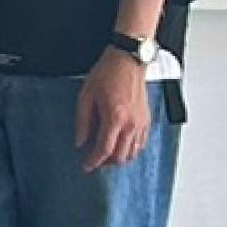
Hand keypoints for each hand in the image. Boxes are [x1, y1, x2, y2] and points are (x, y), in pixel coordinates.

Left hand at [77, 49, 158, 172]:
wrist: (128, 60)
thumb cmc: (108, 73)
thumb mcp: (86, 96)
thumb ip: (83, 122)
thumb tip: (80, 142)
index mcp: (115, 117)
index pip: (104, 150)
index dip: (94, 161)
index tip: (86, 166)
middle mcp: (131, 123)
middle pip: (120, 156)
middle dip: (106, 163)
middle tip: (95, 161)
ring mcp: (141, 122)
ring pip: (133, 153)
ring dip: (119, 158)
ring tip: (107, 155)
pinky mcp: (147, 119)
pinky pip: (142, 143)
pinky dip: (132, 150)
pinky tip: (122, 146)